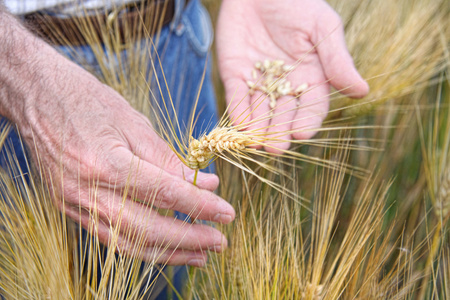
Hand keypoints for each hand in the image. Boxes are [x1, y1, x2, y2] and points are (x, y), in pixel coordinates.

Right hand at [0, 13, 234, 266]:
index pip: (165, 194)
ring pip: (128, 243)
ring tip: (199, 255)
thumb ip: (168, 158)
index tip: (227, 214)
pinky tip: (166, 246)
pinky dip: (143, 246)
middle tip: (220, 242)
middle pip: (147, 229)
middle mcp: (88, 192)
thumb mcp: (133, 121)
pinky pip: (111, 238)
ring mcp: (75, 205)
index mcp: (107, 164)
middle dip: (188, 239)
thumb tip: (204, 182)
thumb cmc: (86, 101)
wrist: (37, 98)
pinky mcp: (71, 209)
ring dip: (168, 253)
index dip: (200, 206)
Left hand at [216, 0, 368, 152]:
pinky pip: (236, 95)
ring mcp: (258, 81)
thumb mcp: (323, 28)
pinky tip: (238, 123)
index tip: (302, 135)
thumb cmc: (299, 3)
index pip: (311, 108)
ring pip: (258, 111)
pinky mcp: (235, 74)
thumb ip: (337, 60)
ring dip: (256, 128)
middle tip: (275, 148)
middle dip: (279, 132)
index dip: (306, 122)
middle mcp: (285, 86)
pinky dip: (237, 109)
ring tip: (255, 143)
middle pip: (283, 115)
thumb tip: (362, 91)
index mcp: (311, 78)